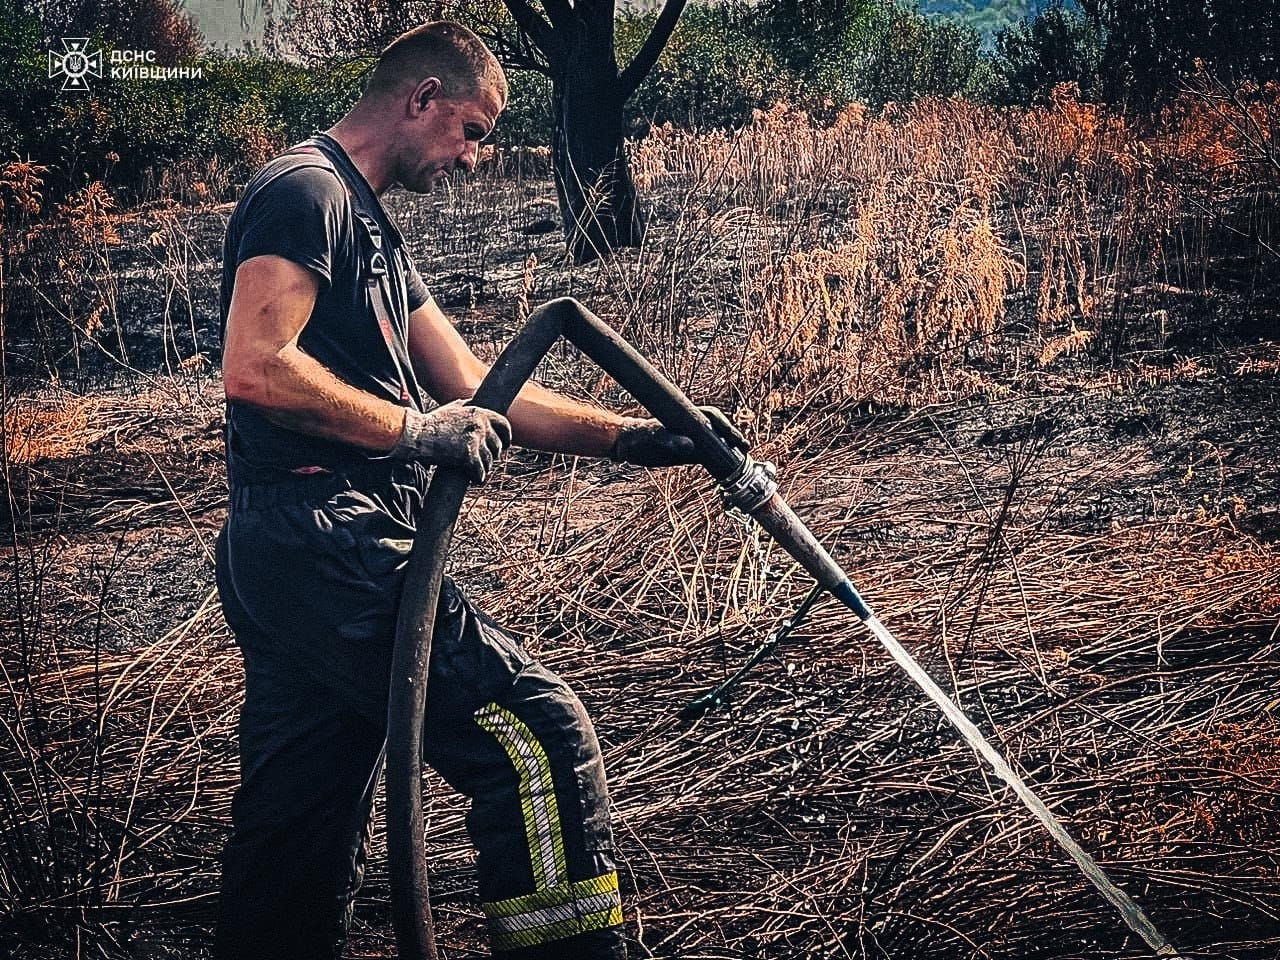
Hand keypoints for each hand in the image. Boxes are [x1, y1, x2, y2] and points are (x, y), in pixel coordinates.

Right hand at [390, 400, 511, 483]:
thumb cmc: (431, 423)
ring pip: (489, 461)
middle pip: (497, 446)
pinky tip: (473, 479)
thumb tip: (476, 403)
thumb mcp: (452, 408)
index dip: (506, 437)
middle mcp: (480, 425)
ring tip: (473, 470)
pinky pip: (480, 472)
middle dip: (491, 455)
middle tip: (481, 460)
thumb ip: (467, 406)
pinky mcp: (468, 457)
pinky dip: (478, 478)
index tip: (505, 445)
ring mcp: (475, 441)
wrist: (416, 435)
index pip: (504, 425)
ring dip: (483, 468)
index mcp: (479, 413)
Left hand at [610, 406, 747, 466]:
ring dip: (730, 448)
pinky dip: (720, 459)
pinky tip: (730, 467)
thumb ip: (670, 441)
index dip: (726, 426)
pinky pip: (709, 453)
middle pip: (719, 428)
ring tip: (743, 458)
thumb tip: (689, 445)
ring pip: (717, 441)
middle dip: (733, 437)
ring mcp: (692, 439)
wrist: (628, 444)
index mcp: (686, 418)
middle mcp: (692, 427)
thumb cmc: (640, 439)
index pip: (712, 417)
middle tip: (745, 448)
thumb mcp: (653, 440)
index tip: (735, 437)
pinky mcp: (690, 452)